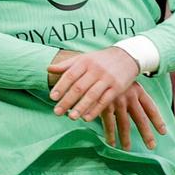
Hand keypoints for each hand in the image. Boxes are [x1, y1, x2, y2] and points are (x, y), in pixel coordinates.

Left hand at [47, 47, 167, 147]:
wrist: (126, 56)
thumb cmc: (100, 60)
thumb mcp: (84, 58)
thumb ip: (66, 65)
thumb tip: (48, 69)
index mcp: (85, 62)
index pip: (70, 75)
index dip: (60, 86)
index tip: (52, 97)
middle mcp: (96, 70)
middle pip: (79, 87)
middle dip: (67, 100)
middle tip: (56, 112)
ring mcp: (107, 78)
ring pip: (92, 95)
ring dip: (81, 107)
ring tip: (71, 118)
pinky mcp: (118, 87)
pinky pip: (105, 100)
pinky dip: (96, 110)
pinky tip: (86, 118)